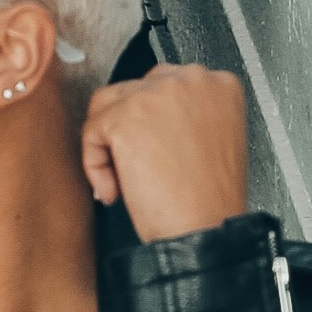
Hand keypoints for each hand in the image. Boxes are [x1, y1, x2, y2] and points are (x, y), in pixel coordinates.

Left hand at [82, 63, 247, 240]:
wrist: (204, 232)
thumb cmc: (209, 200)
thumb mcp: (212, 139)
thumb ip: (186, 115)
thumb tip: (148, 114)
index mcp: (219, 84)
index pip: (164, 85)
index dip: (152, 123)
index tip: (154, 150)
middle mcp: (191, 80)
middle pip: (133, 90)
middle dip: (128, 129)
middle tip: (139, 167)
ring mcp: (157, 94)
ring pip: (107, 106)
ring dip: (109, 143)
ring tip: (126, 179)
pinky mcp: (126, 116)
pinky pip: (91, 132)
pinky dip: (95, 165)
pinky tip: (117, 190)